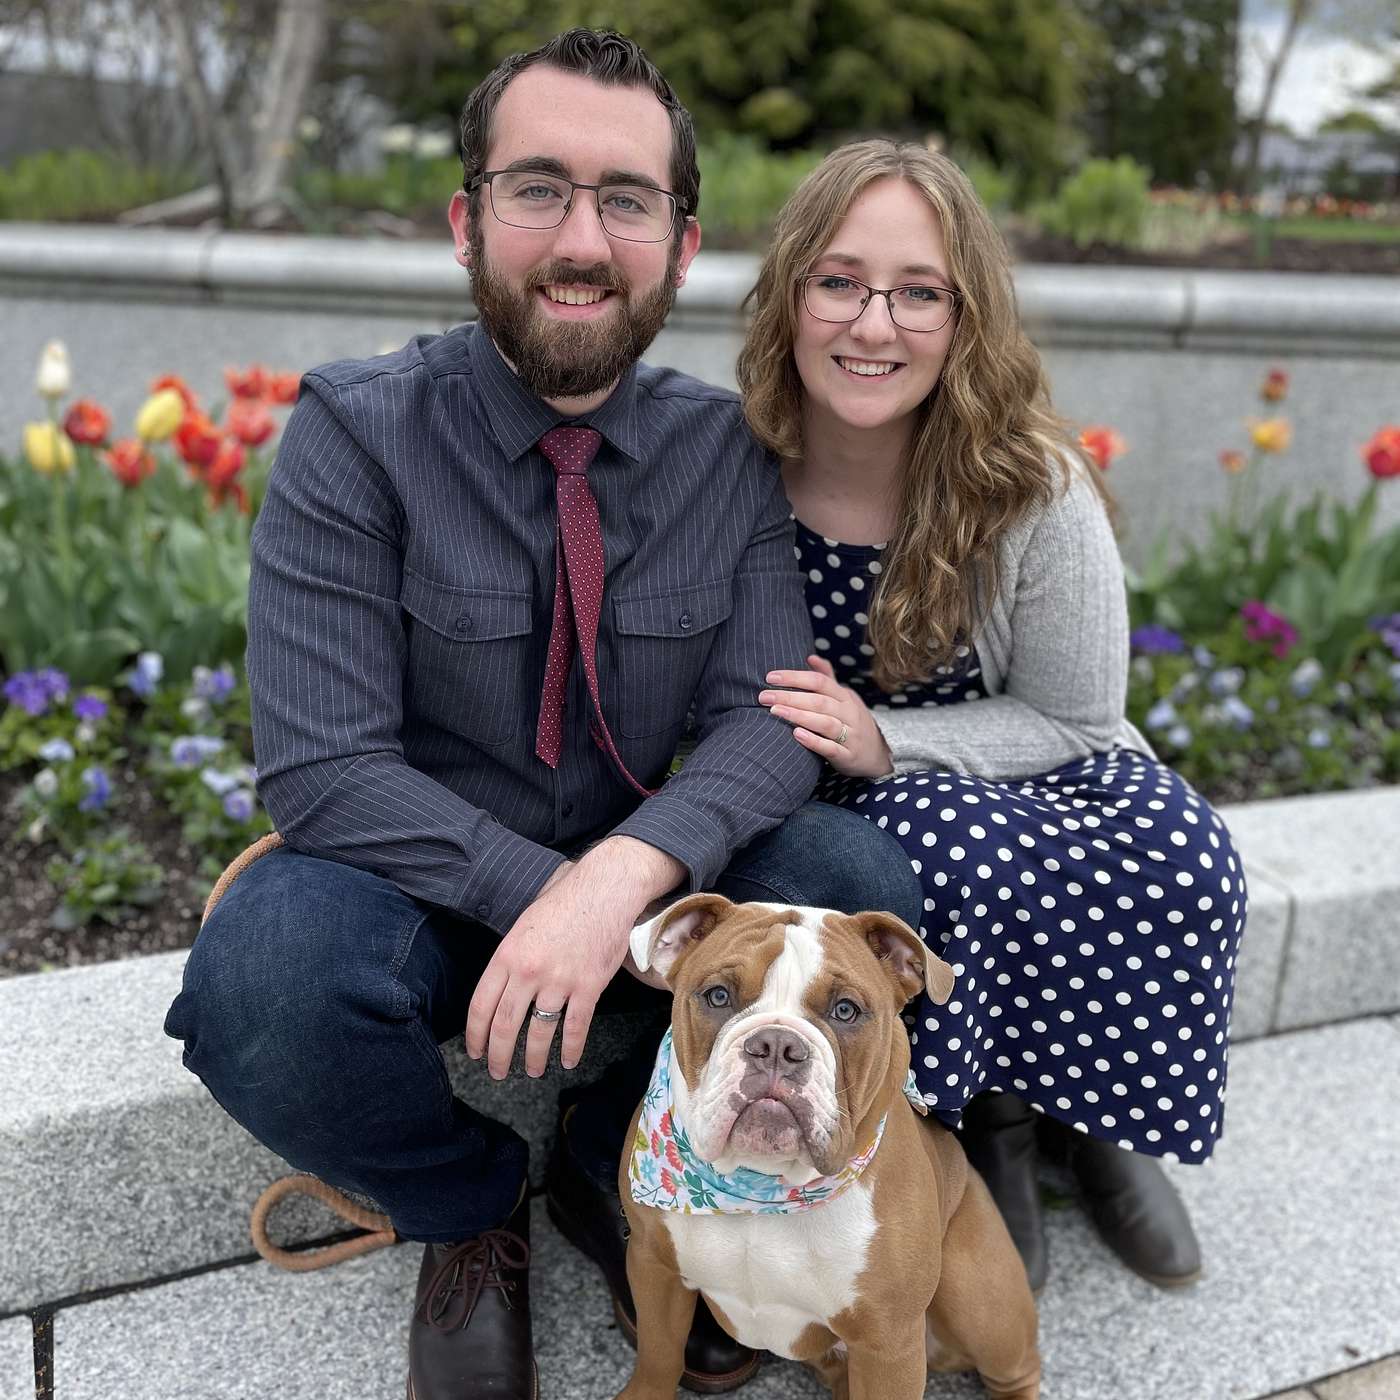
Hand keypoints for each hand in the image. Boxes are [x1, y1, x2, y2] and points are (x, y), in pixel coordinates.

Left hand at [465, 862, 632, 1079]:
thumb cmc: (563, 904)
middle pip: (505, 1025)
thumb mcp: (523, 926)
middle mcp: (529, 972)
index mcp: (507, 955)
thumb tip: (502, 990)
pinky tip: (566, 1061)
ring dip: (533, 1058)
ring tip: (532, 1071)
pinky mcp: (588, 987)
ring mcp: (559, 981)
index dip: (475, 1035)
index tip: (475, 1052)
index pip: (481, 1005)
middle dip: (498, 1055)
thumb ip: (510, 959)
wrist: (603, 891)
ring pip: (539, 1032)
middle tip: (498, 1072)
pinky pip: (575, 1028)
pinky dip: (570, 1049)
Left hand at [759, 654, 893, 778]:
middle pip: (819, 701)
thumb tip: (811, 657)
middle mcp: (849, 713)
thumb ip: (827, 678)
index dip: (795, 678)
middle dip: (790, 697)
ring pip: (825, 723)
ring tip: (775, 711)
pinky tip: (796, 735)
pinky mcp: (848, 756)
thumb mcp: (844, 699)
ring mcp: (850, 735)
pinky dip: (814, 741)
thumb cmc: (852, 723)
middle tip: (764, 696)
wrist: (876, 755)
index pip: (819, 681)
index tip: (770, 677)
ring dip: (799, 716)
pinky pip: (831, 748)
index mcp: (844, 697)